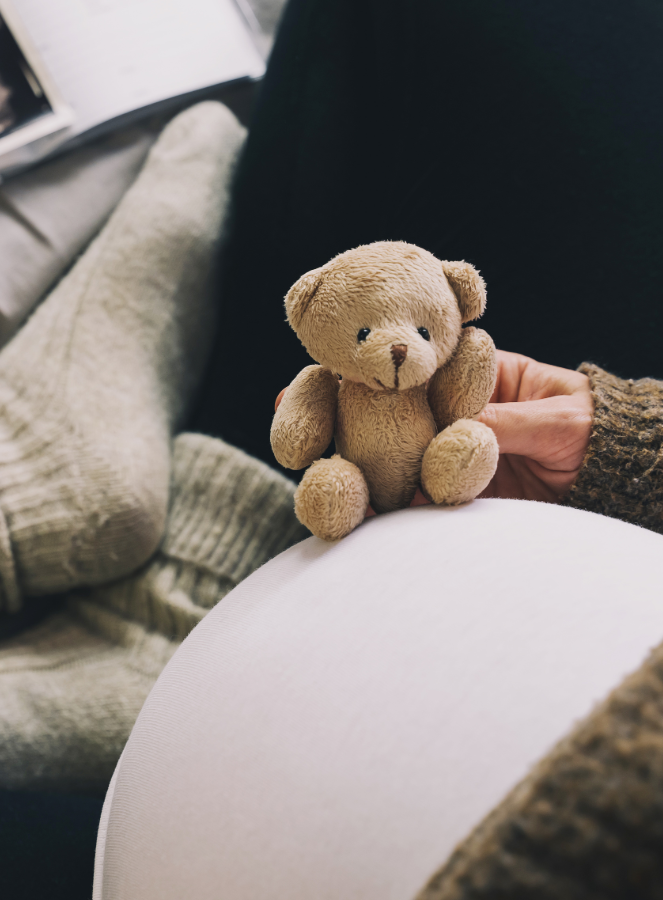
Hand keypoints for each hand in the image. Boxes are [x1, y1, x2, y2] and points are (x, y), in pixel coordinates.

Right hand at [275, 348, 593, 506]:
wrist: (612, 477)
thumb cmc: (589, 427)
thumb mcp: (557, 416)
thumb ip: (503, 422)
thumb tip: (455, 431)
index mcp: (443, 376)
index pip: (373, 371)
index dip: (326, 382)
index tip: (287, 396)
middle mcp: (417, 419)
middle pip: (348, 420)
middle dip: (312, 431)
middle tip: (296, 448)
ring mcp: (419, 466)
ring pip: (360, 471)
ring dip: (335, 484)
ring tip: (325, 497)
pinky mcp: (430, 510)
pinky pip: (391, 517)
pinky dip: (369, 524)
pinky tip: (350, 529)